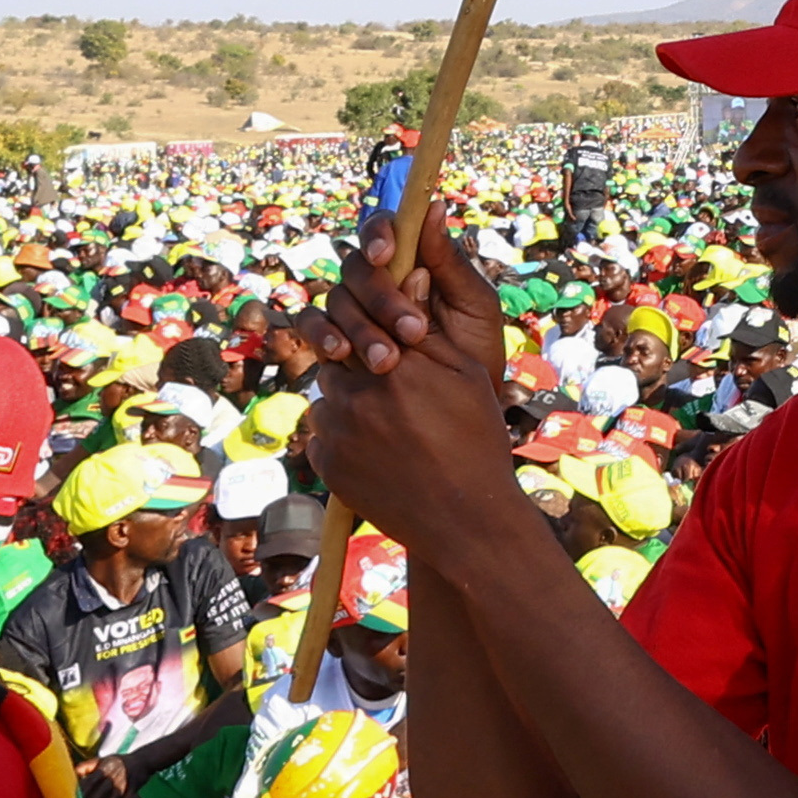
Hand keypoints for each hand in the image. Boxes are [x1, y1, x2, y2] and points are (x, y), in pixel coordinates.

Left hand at [308, 225, 521, 544]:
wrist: (465, 520)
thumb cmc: (475, 441)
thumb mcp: (465, 374)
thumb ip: (428, 328)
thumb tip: (409, 277)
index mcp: (397, 365)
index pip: (361, 319)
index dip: (372, 323)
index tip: (386, 334)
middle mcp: (359, 396)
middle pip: (338, 354)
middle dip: (357, 359)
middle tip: (385, 376)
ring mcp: (338, 433)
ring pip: (327, 395)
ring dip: (347, 398)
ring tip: (385, 419)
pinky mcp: (327, 465)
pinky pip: (322, 435)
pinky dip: (341, 436)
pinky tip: (376, 449)